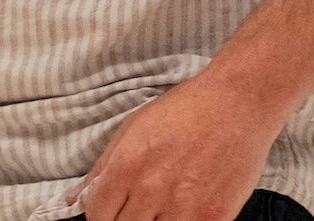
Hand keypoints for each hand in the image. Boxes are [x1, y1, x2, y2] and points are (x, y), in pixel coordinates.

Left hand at [79, 70, 284, 220]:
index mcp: (126, 166)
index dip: (100, 217)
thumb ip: (104, 166)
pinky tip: (184, 213)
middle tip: (140, 210)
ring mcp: (184, 207)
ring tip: (161, 210)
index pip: (97, 215)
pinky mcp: (214, 217)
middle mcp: (151, 190)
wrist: (236, 103)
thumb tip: (77, 197)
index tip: (111, 213)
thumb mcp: (132, 128)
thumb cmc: (184, 111)